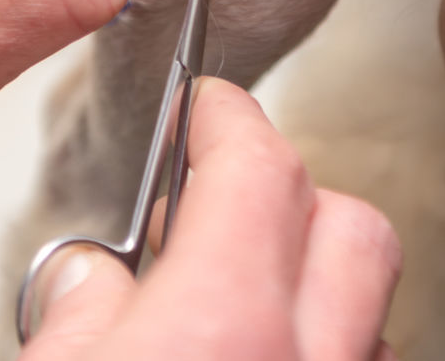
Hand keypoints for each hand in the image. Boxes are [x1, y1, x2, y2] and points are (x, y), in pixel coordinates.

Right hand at [22, 79, 401, 360]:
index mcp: (223, 326)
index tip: (209, 108)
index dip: (231, 120)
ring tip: (232, 286)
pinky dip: (323, 345)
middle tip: (217, 197)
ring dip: (311, 278)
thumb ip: (75, 315)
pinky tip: (261, 354)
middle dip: (290, 191)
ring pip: (369, 308)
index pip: (262, 169)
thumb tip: (90, 280)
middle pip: (350, 226)